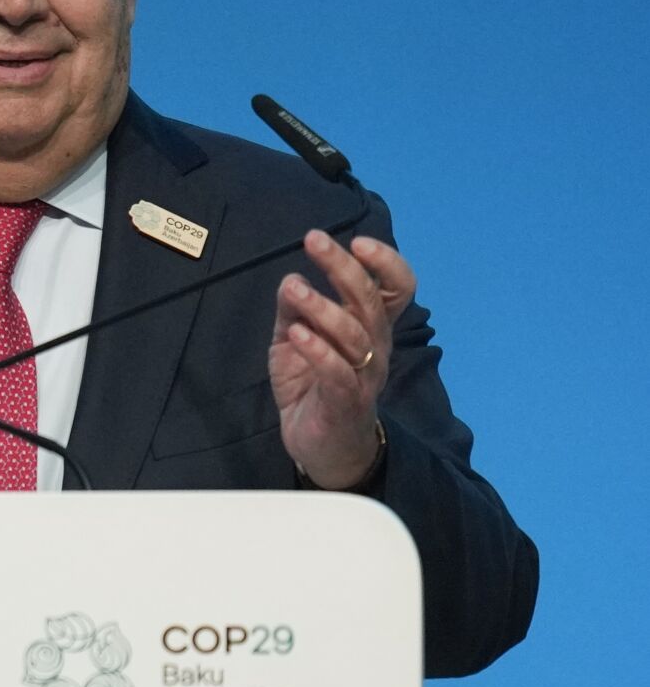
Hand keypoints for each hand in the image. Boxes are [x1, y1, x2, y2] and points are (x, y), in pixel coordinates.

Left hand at [270, 229, 415, 488]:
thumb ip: (294, 309)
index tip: (358, 240)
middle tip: (314, 240)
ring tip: (294, 287)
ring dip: (323, 307)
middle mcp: (376, 347)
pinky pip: (337, 372)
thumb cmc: (313, 384)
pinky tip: (297, 333)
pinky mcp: (345, 402)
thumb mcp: (295, 339)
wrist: (321, 447)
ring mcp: (364, 375)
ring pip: (354, 334)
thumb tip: (291, 278)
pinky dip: (318, 351)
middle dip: (343, 267)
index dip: (385, 263)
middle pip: (371, 302)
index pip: (396, 289)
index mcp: (370, 327)